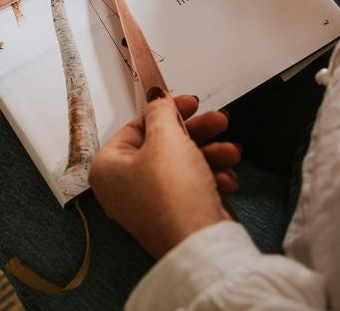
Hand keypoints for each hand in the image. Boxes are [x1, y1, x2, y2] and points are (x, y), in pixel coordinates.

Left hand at [89, 90, 238, 258]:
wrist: (199, 243)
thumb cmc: (173, 196)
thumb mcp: (167, 139)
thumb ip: (161, 112)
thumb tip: (155, 96)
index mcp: (108, 167)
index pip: (136, 127)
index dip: (166, 111)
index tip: (189, 102)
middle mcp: (122, 187)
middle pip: (162, 145)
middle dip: (197, 133)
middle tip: (218, 121)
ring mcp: (147, 204)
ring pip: (181, 165)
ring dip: (210, 155)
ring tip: (231, 152)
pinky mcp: (171, 215)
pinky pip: (189, 187)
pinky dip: (209, 179)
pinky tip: (225, 179)